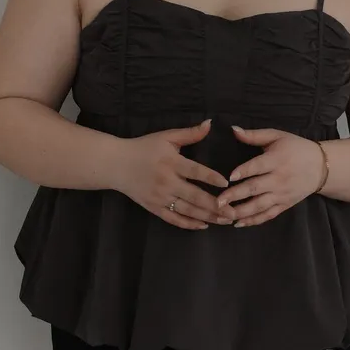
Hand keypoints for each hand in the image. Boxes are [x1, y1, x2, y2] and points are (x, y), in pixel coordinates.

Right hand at [115, 118, 231, 229]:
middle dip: (216, 206)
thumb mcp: (166, 137)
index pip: (195, 171)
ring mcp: (160, 197)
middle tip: (234, 212)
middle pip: (194, 196)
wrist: (115, 164)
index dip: (210, 177)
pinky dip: (189, 224)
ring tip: (225, 221)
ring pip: (187, 210)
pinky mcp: (154, 208)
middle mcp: (166, 182)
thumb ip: (189, 133)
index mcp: (171, 162)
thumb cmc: (143, 148)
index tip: (226, 183)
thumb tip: (210, 123)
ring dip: (207, 217)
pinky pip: (173, 219)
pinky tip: (203, 226)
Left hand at [216, 125, 327, 226]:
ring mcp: (282, 194)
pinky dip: (254, 221)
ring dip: (241, 212)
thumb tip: (233, 129)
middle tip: (218, 202)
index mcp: (277, 160)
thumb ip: (254, 135)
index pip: (258, 167)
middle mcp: (279, 179)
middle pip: (255, 188)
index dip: (244, 171)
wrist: (321, 166)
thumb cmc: (296, 148)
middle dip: (236, 196)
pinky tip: (238, 223)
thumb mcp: (278, 136)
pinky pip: (268, 215)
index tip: (229, 177)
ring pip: (260, 206)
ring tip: (224, 216)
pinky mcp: (285, 205)